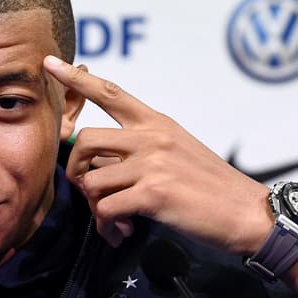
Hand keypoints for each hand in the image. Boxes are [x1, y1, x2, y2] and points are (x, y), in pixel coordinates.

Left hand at [43, 55, 271, 252]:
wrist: (247, 212)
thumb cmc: (212, 188)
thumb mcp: (178, 152)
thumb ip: (141, 150)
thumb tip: (101, 165)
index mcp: (158, 123)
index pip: (110, 92)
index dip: (76, 78)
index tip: (50, 64)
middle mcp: (152, 137)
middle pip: (84, 140)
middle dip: (77, 169)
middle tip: (91, 192)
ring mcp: (152, 164)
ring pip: (92, 180)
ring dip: (95, 208)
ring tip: (115, 222)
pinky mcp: (154, 194)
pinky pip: (106, 209)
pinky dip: (108, 227)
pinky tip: (123, 233)